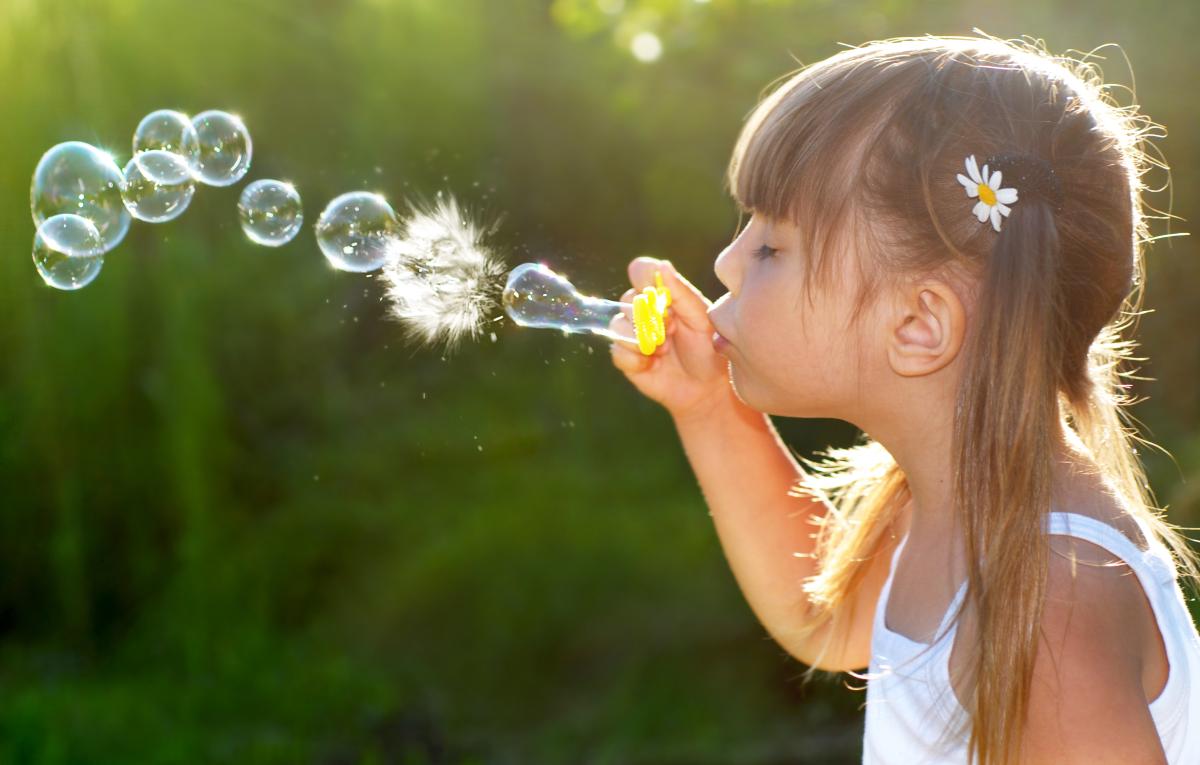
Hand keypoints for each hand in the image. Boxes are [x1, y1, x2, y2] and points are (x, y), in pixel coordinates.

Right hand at [609, 257, 734, 421]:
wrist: (706, 387)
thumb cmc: (708, 348)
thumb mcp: (701, 319)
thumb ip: (681, 293)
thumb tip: (662, 265)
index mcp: (661, 294)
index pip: (640, 271)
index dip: (645, 280)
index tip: (663, 299)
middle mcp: (642, 310)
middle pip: (627, 300)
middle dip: (650, 318)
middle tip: (672, 330)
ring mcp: (632, 334)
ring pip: (618, 326)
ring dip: (643, 339)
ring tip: (664, 350)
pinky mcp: (626, 358)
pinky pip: (617, 352)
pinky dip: (636, 359)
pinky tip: (653, 365)